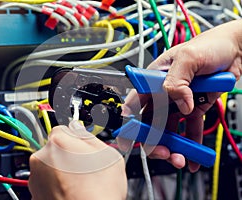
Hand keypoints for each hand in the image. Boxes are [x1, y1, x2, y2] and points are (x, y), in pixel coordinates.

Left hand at [28, 120, 126, 199]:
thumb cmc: (99, 192)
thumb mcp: (108, 154)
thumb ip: (89, 136)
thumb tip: (79, 129)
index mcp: (58, 141)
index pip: (64, 128)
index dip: (76, 138)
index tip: (81, 146)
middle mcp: (42, 158)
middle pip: (55, 147)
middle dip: (67, 154)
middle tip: (84, 166)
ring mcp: (36, 178)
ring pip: (49, 166)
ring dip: (60, 170)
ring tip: (79, 182)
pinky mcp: (35, 194)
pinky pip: (46, 182)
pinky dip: (55, 185)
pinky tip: (71, 191)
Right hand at [123, 20, 241, 171]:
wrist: (235, 49)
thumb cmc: (209, 44)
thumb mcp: (189, 57)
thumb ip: (178, 81)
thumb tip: (180, 104)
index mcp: (153, 78)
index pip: (134, 102)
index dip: (128, 121)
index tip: (128, 138)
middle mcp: (162, 93)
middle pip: (150, 122)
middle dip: (154, 141)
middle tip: (164, 152)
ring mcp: (177, 103)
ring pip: (168, 130)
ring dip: (173, 147)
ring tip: (181, 158)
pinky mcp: (193, 109)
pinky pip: (189, 130)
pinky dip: (191, 145)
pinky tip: (193, 157)